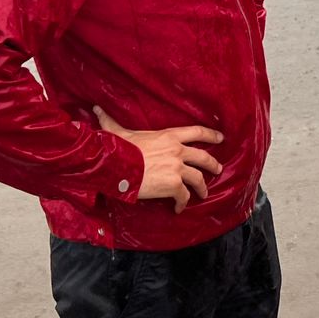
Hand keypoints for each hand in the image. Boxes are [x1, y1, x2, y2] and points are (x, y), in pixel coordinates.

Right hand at [93, 106, 223, 212]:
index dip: (211, 134)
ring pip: (198, 178)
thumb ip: (111, 121)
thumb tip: (97, 109)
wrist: (116, 166)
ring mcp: (177, 168)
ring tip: (203, 194)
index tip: (221, 137)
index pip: (196, 132)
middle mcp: (177, 150)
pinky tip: (179, 208)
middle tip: (218, 169)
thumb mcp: (118, 132)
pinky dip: (183, 203)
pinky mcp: (174, 185)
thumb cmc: (117, 148)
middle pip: (203, 157)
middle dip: (213, 164)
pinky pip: (184, 196)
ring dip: (202, 188)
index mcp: (168, 136)